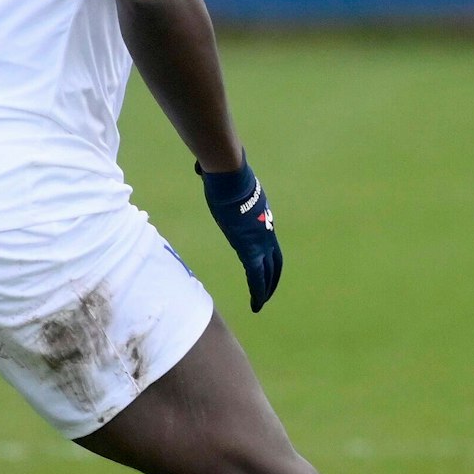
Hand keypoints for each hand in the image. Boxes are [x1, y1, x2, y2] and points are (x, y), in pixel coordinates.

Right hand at [198, 157, 282, 311]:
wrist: (230, 178)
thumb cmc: (225, 176)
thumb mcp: (227, 183)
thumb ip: (219, 182)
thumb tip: (201, 169)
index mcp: (261, 218)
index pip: (269, 243)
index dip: (269, 258)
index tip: (266, 268)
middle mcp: (266, 231)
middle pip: (273, 260)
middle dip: (271, 277)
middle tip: (267, 292)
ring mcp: (261, 241)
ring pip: (267, 271)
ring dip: (265, 289)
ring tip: (261, 304)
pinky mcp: (250, 249)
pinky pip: (257, 276)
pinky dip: (259, 291)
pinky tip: (258, 304)